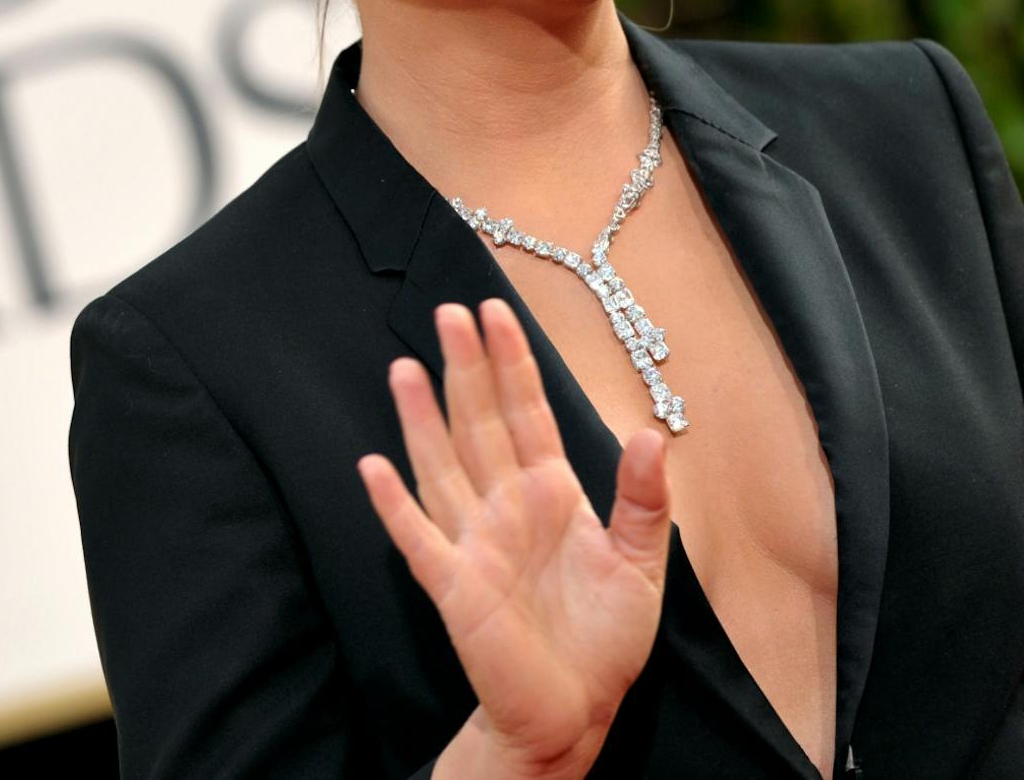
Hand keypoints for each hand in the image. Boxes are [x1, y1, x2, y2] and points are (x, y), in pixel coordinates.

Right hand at [357, 298, 671, 778]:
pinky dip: (393, 504)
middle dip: (465, 369)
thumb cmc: (603, 638)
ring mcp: (473, 541)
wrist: (576, 710)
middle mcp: (504, 506)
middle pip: (478, 424)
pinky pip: (417, 537)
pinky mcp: (453, 584)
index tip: (495, 312)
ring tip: (405, 369)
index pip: (526, 413)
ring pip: (441, 465)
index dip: (511, 363)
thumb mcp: (643, 564)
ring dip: (421, 419)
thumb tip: (650, 434)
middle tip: (448, 312)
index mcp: (550, 493)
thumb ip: (645, 500)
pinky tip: (373, 468)